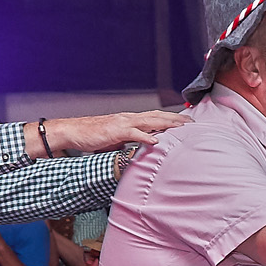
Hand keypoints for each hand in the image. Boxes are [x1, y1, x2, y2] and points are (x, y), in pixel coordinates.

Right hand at [38, 111, 186, 156]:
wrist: (73, 131)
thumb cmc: (92, 136)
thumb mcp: (116, 140)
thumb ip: (130, 143)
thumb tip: (140, 149)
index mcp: (129, 120)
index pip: (154, 117)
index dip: (171, 118)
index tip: (185, 122)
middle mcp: (128, 118)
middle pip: (157, 116)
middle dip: (175, 119)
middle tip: (192, 122)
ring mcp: (122, 123)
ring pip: (149, 121)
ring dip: (166, 124)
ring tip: (181, 128)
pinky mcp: (115, 132)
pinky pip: (133, 133)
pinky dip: (145, 136)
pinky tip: (156, 140)